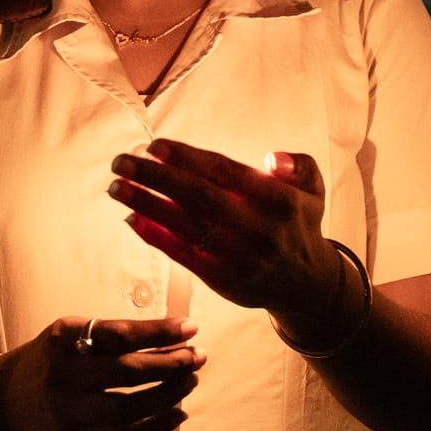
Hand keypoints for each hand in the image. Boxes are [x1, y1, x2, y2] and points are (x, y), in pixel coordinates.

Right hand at [0, 317, 202, 430]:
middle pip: (125, 372)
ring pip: (125, 408)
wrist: (8, 398)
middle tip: (197, 358)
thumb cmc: (54, 358)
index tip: (191, 328)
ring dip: (166, 396)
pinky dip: (154, 428)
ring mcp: (64, 410)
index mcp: (63, 338)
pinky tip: (177, 414)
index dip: (159, 332)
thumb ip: (113, 334)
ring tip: (190, 381)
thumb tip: (175, 335)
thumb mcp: (71, 332)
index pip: (119, 335)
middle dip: (169, 365)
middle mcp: (61, 374)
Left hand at [108, 141, 344, 323]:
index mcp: (280, 201)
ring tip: (117, 187)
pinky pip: (183, 255)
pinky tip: (132, 218)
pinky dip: (156, 237)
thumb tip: (271, 158)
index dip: (187, 158)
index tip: (155, 146)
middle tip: (121, 162)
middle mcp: (258, 229)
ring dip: (146, 205)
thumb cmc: (299, 224)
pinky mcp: (223, 280)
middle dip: (156, 178)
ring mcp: (238, 257)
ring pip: (185, 226)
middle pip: (199, 198)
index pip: (225, 173)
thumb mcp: (313, 189)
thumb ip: (298, 165)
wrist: (306, 285)